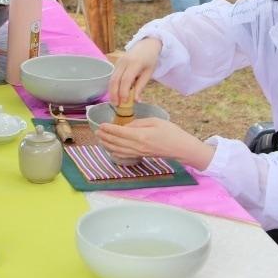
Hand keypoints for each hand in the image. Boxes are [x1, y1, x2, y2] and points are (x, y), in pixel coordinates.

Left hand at [96, 118, 213, 169]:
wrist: (181, 148)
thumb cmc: (171, 132)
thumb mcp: (155, 121)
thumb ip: (139, 123)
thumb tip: (126, 127)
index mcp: (141, 135)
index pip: (120, 132)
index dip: (109, 129)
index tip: (101, 125)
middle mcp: (137, 146)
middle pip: (116, 142)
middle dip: (105, 136)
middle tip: (96, 131)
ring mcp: (139, 152)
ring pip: (118, 149)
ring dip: (107, 144)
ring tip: (100, 139)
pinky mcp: (141, 156)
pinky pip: (124, 155)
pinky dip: (115, 151)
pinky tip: (110, 148)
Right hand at [110, 38, 160, 104]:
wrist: (146, 44)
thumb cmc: (150, 59)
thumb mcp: (149, 73)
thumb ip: (141, 86)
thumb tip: (136, 100)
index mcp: (135, 63)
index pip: (126, 80)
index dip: (124, 92)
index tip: (124, 102)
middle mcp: (124, 62)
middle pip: (115, 79)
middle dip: (114, 94)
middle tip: (116, 105)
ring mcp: (119, 62)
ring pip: (112, 78)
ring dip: (112, 91)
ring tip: (114, 102)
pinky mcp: (116, 63)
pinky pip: (112, 76)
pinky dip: (113, 86)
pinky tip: (115, 94)